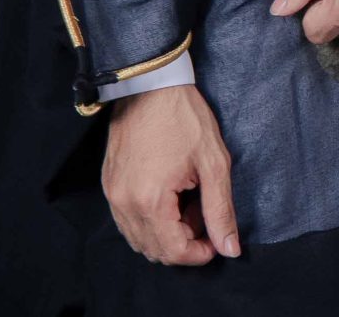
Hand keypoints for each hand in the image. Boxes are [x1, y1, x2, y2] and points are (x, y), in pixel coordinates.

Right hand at [102, 84, 240, 264]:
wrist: (151, 85)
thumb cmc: (184, 118)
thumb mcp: (213, 163)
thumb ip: (220, 210)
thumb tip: (229, 248)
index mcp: (149, 201)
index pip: (174, 252)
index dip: (200, 253)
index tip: (216, 236)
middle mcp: (124, 204)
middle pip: (155, 250)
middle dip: (185, 241)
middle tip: (204, 212)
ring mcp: (112, 195)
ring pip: (139, 238)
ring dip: (167, 233)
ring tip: (188, 202)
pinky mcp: (108, 185)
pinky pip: (127, 220)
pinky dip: (150, 220)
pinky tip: (169, 196)